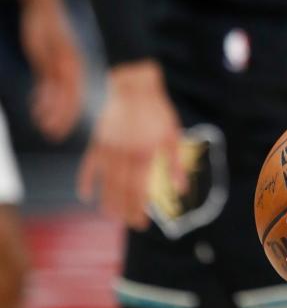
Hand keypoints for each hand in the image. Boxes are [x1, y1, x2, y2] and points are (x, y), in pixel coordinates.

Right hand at [21, 0, 84, 140]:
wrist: (45, 5)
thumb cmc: (48, 30)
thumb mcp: (49, 55)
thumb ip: (50, 74)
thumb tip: (47, 96)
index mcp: (76, 65)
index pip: (78, 96)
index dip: (70, 116)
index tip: (60, 131)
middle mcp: (73, 64)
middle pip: (74, 98)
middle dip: (65, 119)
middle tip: (54, 136)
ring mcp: (63, 60)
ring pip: (63, 92)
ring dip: (54, 112)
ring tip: (45, 127)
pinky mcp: (50, 54)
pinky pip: (51, 80)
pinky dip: (46, 97)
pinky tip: (37, 108)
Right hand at [76, 60, 185, 229]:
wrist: (130, 83)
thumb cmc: (154, 107)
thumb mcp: (172, 132)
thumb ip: (175, 162)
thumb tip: (180, 189)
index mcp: (145, 154)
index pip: (140, 189)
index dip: (139, 208)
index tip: (141, 223)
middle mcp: (125, 155)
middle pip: (122, 191)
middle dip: (125, 210)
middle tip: (128, 224)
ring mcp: (108, 149)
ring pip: (105, 183)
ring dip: (107, 202)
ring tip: (110, 216)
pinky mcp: (96, 141)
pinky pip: (88, 165)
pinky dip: (85, 181)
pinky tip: (85, 195)